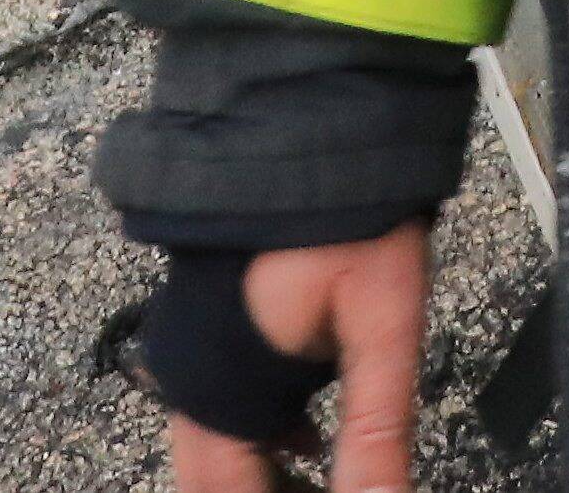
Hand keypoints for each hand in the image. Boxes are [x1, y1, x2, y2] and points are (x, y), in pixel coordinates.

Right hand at [162, 223, 430, 492]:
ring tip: (324, 481)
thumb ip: (377, 430)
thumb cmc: (343, 211)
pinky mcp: (207, 317)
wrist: (307, 114)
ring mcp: (190, 342)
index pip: (225, 491)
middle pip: (212, 477)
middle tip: (326, 490)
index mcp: (217, 387)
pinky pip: (222, 402)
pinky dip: (263, 436)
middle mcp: (187, 372)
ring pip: (216, 442)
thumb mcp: (380, 327)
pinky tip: (310, 440)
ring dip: (264, 472)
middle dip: (265, 490)